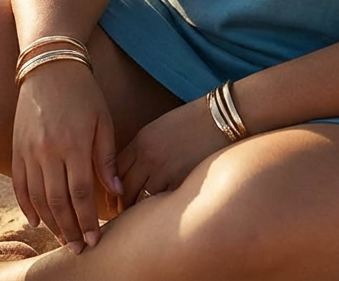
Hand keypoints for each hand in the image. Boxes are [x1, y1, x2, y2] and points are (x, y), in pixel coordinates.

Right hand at [11, 61, 122, 253]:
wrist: (50, 65)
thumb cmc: (84, 93)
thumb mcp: (102, 121)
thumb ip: (106, 159)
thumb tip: (116, 193)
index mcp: (74, 143)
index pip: (80, 194)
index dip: (87, 221)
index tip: (95, 240)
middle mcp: (48, 150)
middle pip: (58, 202)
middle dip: (69, 230)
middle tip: (78, 249)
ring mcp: (29, 150)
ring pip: (38, 198)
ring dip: (51, 223)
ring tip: (62, 239)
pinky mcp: (16, 148)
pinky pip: (20, 185)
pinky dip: (27, 206)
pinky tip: (37, 221)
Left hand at [116, 95, 230, 205]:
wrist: (225, 118)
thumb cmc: (195, 123)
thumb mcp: (162, 129)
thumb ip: (144, 150)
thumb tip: (133, 174)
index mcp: (142, 141)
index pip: (115, 171)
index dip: (113, 187)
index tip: (116, 198)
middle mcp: (149, 157)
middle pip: (124, 190)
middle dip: (122, 205)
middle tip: (124, 215)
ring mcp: (166, 171)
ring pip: (140, 202)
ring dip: (138, 213)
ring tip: (141, 221)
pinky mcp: (183, 183)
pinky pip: (162, 205)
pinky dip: (159, 213)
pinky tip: (162, 216)